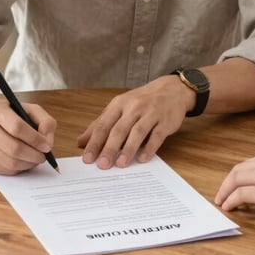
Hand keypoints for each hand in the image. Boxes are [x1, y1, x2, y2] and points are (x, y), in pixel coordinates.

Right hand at [0, 96, 56, 173]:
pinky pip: (3, 170)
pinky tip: (22, 161)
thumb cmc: (12, 116)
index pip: (17, 127)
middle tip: (43, 157)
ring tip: (34, 159)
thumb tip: (47, 140)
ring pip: (9, 162)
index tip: (46, 146)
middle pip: (13, 148)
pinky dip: (18, 169)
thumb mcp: (31, 110)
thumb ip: (45, 121)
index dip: (35, 139)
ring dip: (28, 164)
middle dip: (33, 155)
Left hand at [77, 76, 192, 168]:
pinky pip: (157, 136)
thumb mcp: (119, 107)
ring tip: (120, 164)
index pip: (103, 124)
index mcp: (119, 104)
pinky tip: (143, 158)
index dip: (94, 142)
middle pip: (119, 129)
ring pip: (137, 132)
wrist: (172, 89)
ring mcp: (151, 113)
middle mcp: (134, 107)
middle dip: (109, 148)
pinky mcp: (166, 121)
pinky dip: (149, 148)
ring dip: (128, 149)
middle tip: (102, 165)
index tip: (87, 158)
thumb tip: (81, 142)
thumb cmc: (142, 100)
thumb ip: (101, 123)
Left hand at [214, 149, 254, 225]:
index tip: (234, 186)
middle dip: (228, 183)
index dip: (239, 175)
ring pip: (237, 180)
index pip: (252, 163)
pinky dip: (231, 200)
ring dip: (226, 192)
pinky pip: (241, 195)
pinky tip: (230, 207)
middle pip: (240, 169)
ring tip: (222, 202)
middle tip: (222, 195)